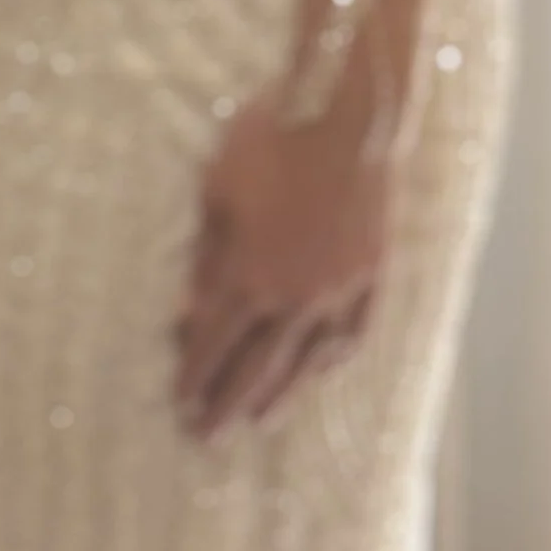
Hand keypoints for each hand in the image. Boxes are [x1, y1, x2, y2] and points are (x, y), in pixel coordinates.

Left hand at [173, 86, 389, 437]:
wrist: (344, 113)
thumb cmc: (268, 140)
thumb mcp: (216, 190)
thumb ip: (204, 258)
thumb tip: (187, 312)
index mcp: (248, 276)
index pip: (214, 345)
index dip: (194, 377)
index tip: (179, 406)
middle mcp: (294, 297)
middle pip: (256, 367)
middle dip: (226, 404)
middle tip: (206, 437)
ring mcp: (338, 291)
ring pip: (305, 362)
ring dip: (278, 395)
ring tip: (258, 420)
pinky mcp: (371, 276)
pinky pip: (350, 335)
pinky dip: (330, 359)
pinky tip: (317, 371)